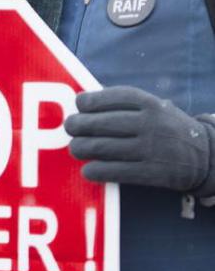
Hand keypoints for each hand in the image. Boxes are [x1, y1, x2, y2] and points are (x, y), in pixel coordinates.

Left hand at [64, 85, 214, 195]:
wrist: (207, 157)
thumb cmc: (169, 128)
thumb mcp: (156, 109)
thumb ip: (128, 106)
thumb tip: (85, 104)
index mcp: (152, 105)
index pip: (116, 97)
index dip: (93, 100)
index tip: (79, 103)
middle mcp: (151, 124)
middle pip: (105, 123)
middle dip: (80, 125)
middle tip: (70, 127)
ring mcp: (152, 149)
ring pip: (106, 147)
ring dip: (83, 148)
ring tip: (75, 148)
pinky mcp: (153, 173)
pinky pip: (118, 171)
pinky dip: (98, 171)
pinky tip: (88, 171)